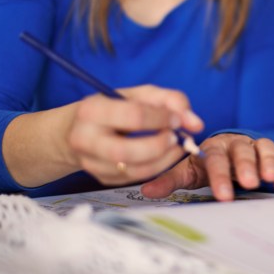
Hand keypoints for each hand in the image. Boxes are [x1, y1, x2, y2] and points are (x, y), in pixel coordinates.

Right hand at [66, 85, 203, 185]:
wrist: (77, 129)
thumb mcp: (138, 94)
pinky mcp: (101, 178)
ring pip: (131, 170)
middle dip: (160, 146)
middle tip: (177, 138)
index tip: (178, 119)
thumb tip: (195, 123)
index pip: (133, 116)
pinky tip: (164, 157)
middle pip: (126, 151)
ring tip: (176, 148)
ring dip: (162, 161)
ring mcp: (90, 162)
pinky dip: (154, 169)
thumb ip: (170, 101)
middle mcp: (84, 138)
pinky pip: (132, 179)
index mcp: (91, 110)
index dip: (162, 118)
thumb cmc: (113, 107)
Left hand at [140, 133, 273, 200]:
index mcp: (214, 147)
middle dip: (247, 166)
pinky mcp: (273, 152)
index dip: (220, 176)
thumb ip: (171, 180)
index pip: (216, 159)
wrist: (230, 152)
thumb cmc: (208, 163)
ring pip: (265, 148)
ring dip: (269, 162)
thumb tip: (146, 191)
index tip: (223, 196)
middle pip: (242, 151)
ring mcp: (256, 146)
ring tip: (271, 179)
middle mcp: (236, 143)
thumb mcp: (189, 171)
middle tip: (250, 183)